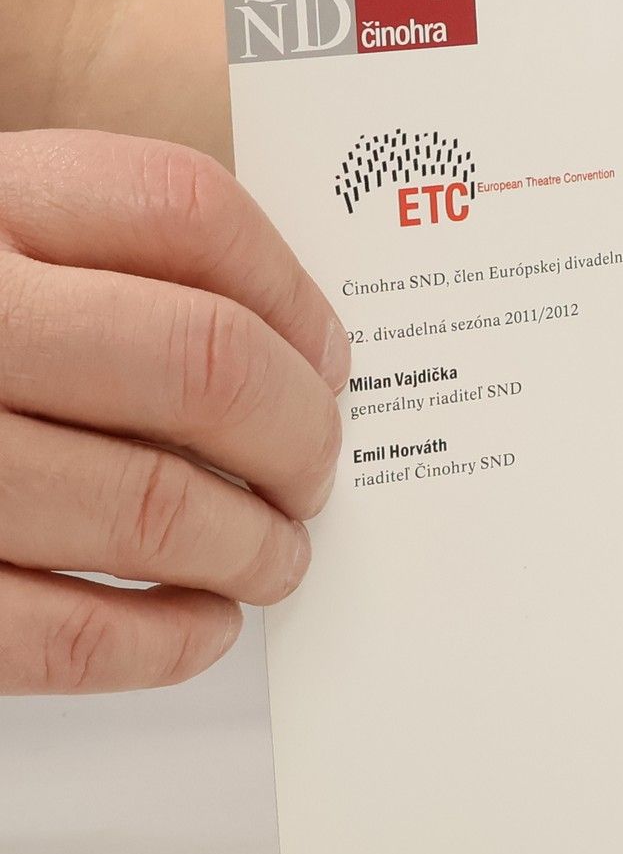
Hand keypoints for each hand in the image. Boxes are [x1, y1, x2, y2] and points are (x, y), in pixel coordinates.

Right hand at [0, 130, 348, 691]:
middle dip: (301, 438)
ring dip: (253, 548)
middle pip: (203, 363)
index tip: (332, 361)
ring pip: (153, 505)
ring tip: (273, 556)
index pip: (184, 211)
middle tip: (314, 475)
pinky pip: (59, 630)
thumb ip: (94, 262)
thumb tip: (297, 358)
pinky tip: (199, 626)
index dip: (295, 296)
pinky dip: (163, 642)